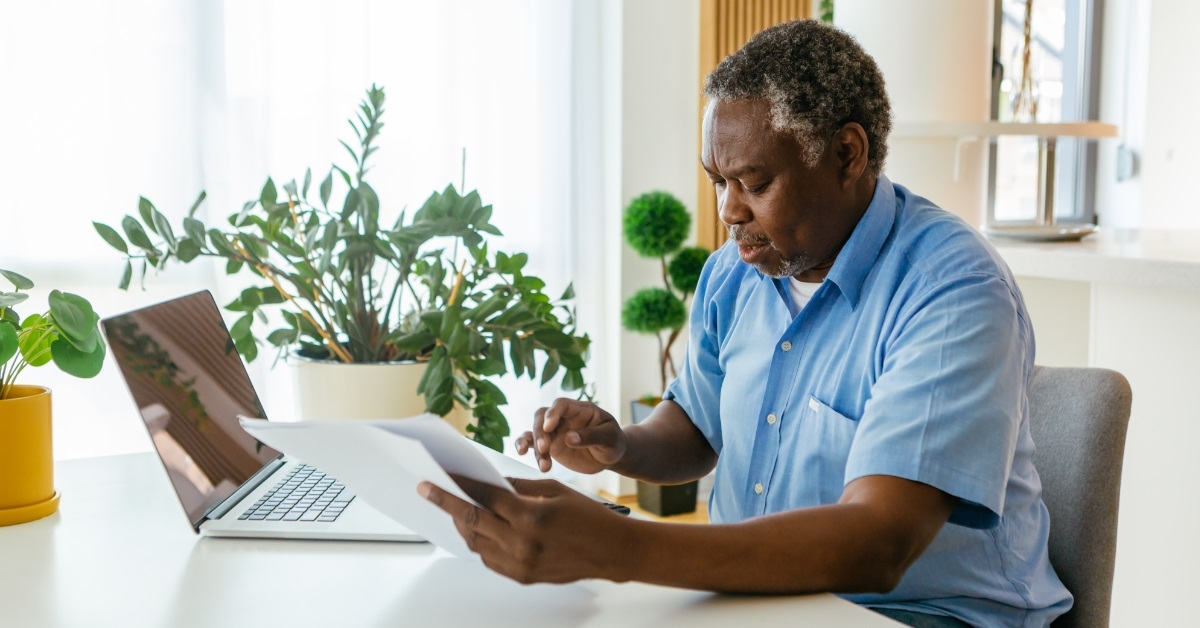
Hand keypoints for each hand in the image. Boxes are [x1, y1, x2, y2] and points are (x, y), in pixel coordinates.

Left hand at [419, 475, 631, 584]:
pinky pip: (489, 559)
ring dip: (463, 524)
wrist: (612, 551)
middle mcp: (522, 543)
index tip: (441, 476)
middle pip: (472, 520)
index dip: (460, 485)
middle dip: (446, 503)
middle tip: (428, 491)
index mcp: (531, 516)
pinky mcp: (523, 577)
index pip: (484, 497)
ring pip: (477, 542)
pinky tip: (479, 529)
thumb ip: (518, 488)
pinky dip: (480, 542)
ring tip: (454, 509)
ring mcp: (520, 564)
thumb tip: (490, 484)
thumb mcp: (554, 491)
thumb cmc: (589, 518)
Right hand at [516, 398, 626, 473]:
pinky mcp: (550, 445)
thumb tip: (569, 438)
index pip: (562, 405)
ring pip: (535, 430)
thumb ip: (591, 437)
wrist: (610, 456)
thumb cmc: (613, 442)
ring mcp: (555, 431)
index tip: (549, 427)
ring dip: (533, 445)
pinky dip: (524, 446)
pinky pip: (532, 442)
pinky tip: (522, 453)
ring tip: (543, 465)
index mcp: (580, 410)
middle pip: (543, 416)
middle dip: (540, 432)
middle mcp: (564, 418)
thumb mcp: (609, 439)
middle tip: (544, 448)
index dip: (553, 413)